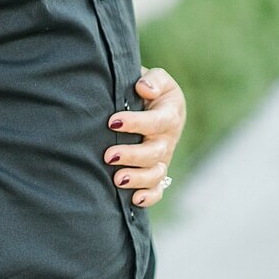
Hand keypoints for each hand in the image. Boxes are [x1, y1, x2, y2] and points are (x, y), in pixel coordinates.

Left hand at [104, 66, 187, 206]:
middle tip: (109, 155)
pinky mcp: (157, 171)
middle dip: (132, 156)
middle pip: (155, 153)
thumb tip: (144, 88)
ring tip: (117, 179)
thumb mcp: (157, 78)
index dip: (136, 123)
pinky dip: (149, 197)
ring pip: (156, 174)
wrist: (154, 103)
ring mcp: (163, 158)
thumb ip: (153, 79)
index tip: (112, 121)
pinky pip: (158, 189)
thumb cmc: (150, 89)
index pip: (156, 121)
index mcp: (170, 115)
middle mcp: (168, 139)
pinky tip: (134, 199)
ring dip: (138, 179)